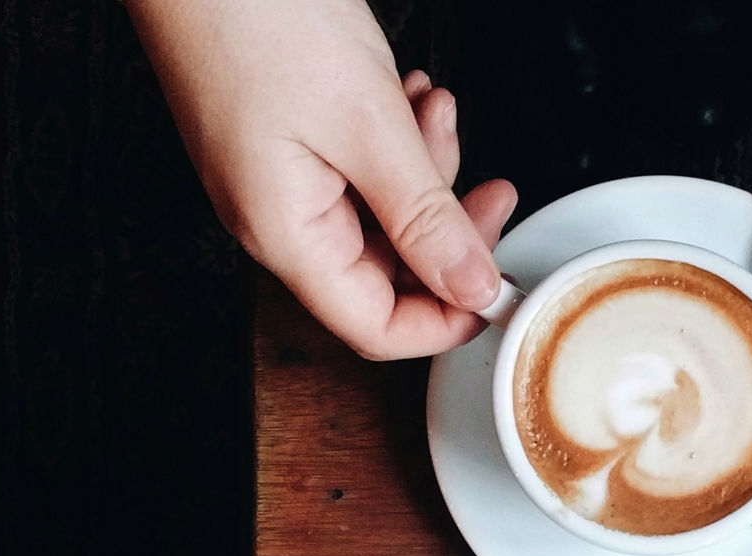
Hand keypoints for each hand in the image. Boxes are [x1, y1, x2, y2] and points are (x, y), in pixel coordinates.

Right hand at [128, 0, 516, 359]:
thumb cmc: (254, 15)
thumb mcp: (369, 126)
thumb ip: (426, 218)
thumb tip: (470, 287)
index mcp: (285, 234)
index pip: (376, 328)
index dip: (446, 318)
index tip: (497, 286)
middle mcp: (274, 218)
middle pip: (387, 270)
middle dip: (446, 226)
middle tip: (489, 186)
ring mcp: (276, 179)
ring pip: (380, 213)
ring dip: (425, 168)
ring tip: (435, 109)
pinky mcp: (283, 141)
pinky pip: (357, 168)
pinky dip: (396, 139)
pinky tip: (407, 95)